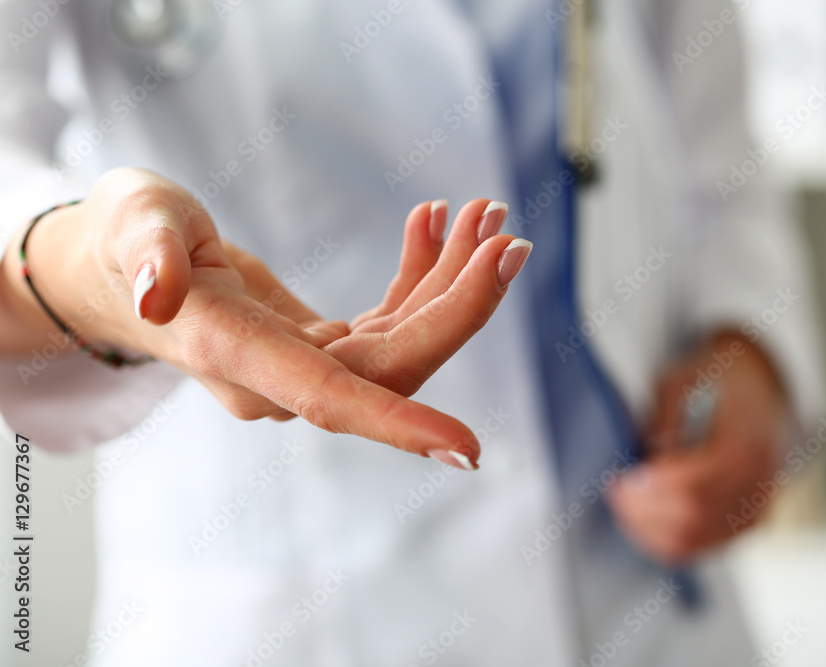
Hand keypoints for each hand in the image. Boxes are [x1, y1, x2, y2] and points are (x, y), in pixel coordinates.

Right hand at [0, 168, 529, 467]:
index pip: (333, 400)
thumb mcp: (130, 226)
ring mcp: (305, 365)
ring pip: (403, 340)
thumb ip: (146, 255)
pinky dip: (421, 274)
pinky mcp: (321, 345)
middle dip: (460, 306)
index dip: (400, 424)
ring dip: (453, 280)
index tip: (468, 449)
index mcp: (238, 356)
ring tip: (486, 215)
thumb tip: (156, 294)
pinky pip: (388, 319)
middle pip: (393, 364)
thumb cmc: (122, 243)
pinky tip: (433, 222)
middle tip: (508, 239)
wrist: (119, 269)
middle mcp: (280, 377)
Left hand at [606, 334, 788, 562]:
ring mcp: (757, 506)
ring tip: (627, 507)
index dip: (651, 489)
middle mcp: (757, 482)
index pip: (693, 485)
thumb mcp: (682, 381)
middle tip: (617, 495)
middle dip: (644, 512)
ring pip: (695, 541)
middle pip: (692, 518)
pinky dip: (670, 539)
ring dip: (651, 530)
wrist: (760, 385)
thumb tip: (649, 457)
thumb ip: (665, 420)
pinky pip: (704, 546)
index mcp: (744, 445)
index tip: (621, 481)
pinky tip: (649, 519)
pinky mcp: (749, 521)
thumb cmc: (718, 380)